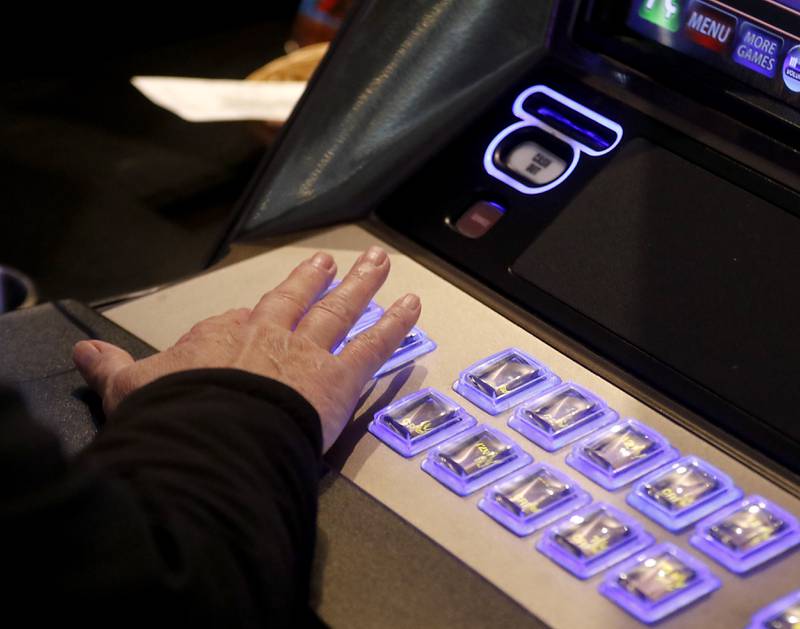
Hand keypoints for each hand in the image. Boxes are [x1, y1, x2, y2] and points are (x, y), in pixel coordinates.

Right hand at [72, 246, 420, 451]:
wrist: (210, 438)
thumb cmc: (174, 417)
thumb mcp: (130, 389)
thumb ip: (112, 369)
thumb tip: (83, 354)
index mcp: (221, 337)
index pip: (245, 320)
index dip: (260, 314)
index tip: (268, 306)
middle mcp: (268, 335)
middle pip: (297, 299)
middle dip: (315, 280)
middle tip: (330, 262)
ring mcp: (307, 353)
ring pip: (340, 310)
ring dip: (361, 286)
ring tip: (378, 264)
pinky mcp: (339, 378)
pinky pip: (374, 345)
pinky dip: (395, 325)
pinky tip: (412, 308)